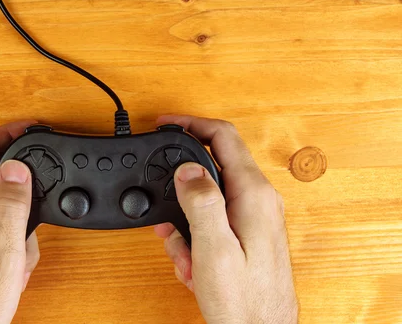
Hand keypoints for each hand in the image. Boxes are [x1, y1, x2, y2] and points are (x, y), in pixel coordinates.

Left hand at [0, 121, 39, 323]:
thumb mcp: (2, 257)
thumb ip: (10, 208)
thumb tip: (16, 168)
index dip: (7, 131)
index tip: (32, 125)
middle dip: (18, 179)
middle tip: (41, 187)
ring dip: (15, 214)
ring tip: (22, 252)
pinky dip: (7, 230)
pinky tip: (13, 258)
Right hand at [154, 115, 297, 323]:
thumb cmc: (243, 300)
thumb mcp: (214, 250)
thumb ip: (201, 203)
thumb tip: (187, 169)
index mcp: (253, 194)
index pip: (223, 137)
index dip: (191, 123)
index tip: (166, 122)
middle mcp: (258, 200)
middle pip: (212, 167)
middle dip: (181, 188)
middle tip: (165, 209)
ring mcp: (254, 217)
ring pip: (207, 198)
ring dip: (186, 222)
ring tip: (185, 254)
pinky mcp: (248, 233)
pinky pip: (212, 221)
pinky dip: (196, 238)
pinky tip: (194, 264)